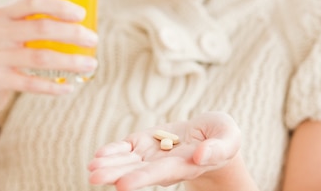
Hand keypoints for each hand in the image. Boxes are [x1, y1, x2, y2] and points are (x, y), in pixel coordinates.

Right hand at [0, 0, 97, 112]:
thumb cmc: (6, 52)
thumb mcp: (13, 32)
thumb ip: (37, 23)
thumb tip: (83, 24)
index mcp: (3, 14)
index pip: (32, 2)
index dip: (59, 6)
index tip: (81, 14)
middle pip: (40, 28)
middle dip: (72, 33)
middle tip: (93, 39)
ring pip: (39, 58)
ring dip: (70, 62)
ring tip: (90, 64)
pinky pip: (30, 83)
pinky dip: (53, 86)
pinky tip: (69, 87)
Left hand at [88, 112, 241, 190]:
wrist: (210, 135)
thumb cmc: (222, 137)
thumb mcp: (228, 138)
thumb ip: (218, 147)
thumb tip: (201, 155)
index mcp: (185, 165)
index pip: (160, 174)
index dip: (142, 179)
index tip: (123, 186)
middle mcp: (164, 165)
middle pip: (137, 171)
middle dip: (115, 174)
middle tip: (94, 177)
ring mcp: (152, 154)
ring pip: (127, 161)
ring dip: (109, 165)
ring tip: (91, 168)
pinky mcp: (145, 142)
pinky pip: (126, 148)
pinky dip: (113, 151)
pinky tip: (99, 155)